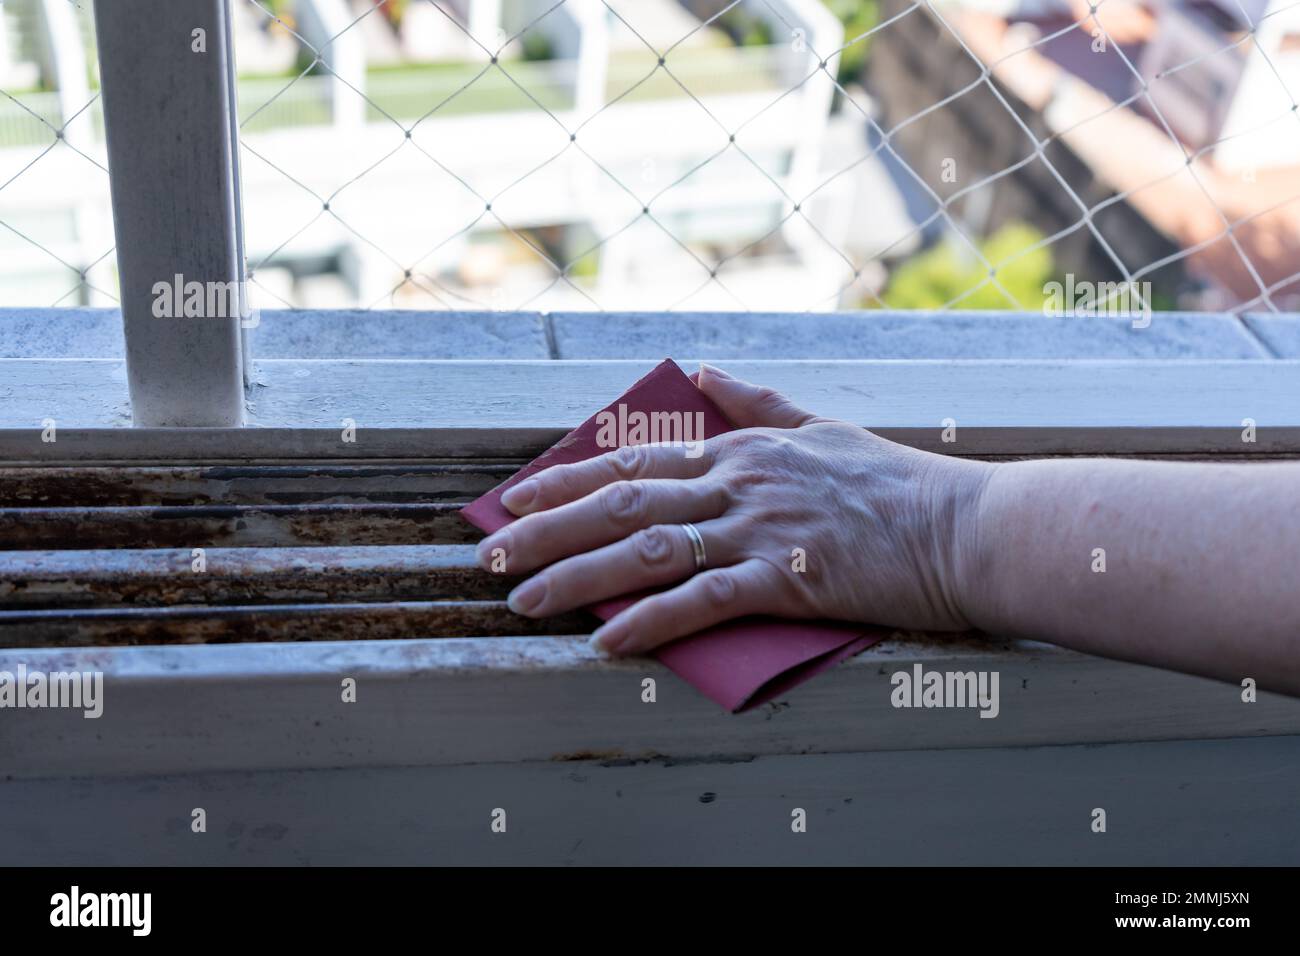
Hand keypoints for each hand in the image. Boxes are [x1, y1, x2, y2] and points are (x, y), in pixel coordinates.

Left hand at [475, 365, 994, 655]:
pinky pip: (703, 602)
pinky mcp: (788, 581)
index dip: (566, 482)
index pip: (635, 462)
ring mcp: (760, 530)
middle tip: (492, 557)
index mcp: (743, 450)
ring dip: (578, 577)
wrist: (966, 526)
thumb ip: (757, 401)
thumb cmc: (897, 484)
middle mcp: (739, 483)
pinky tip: (607, 642)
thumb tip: (702, 367)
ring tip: (524, 602)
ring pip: (647, 550)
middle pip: (622, 504)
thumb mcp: (822, 426)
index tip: (515, 501)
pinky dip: (650, 622)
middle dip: (547, 531)